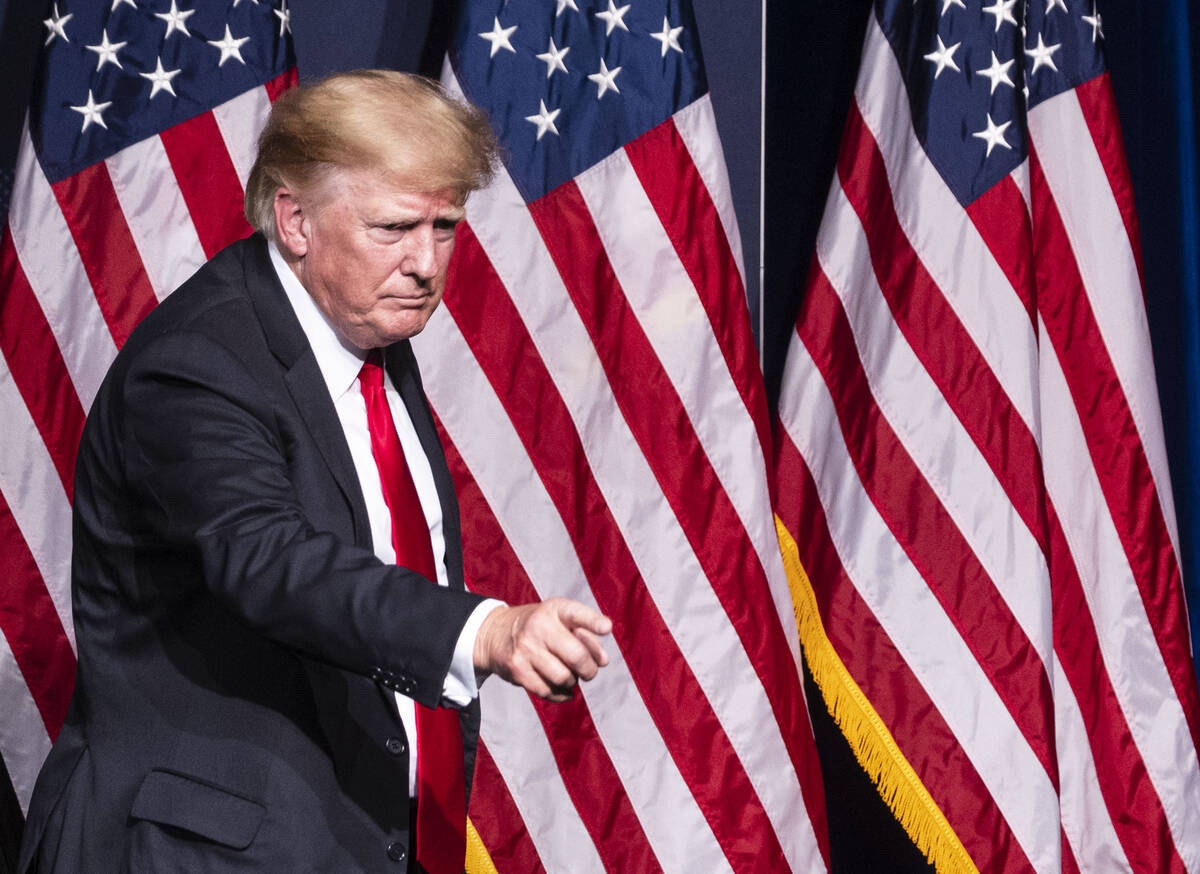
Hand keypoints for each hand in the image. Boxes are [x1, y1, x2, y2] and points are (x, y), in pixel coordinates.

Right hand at [474, 598, 612, 701]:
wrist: (496, 633)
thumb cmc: (540, 627)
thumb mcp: (560, 620)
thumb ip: (587, 636)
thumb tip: (603, 661)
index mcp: (554, 609)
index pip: (576, 614)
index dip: (593, 622)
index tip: (606, 628)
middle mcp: (539, 626)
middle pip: (576, 655)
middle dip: (590, 669)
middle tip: (589, 671)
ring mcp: (526, 648)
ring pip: (564, 677)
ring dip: (573, 681)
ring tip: (569, 675)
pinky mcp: (517, 669)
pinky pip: (548, 691)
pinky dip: (561, 693)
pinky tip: (561, 687)